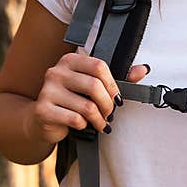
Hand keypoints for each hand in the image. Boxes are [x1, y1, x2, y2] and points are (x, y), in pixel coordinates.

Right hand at [28, 54, 149, 144]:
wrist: (42, 118)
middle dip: (108, 104)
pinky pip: (75, 119)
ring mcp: (47, 91)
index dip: (113, 85)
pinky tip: (83, 125)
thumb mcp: (93, 86)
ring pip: (87, 106)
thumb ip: (119, 77)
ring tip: (100, 122)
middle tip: (110, 113)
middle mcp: (56, 72)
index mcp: (70, 60)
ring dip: (99, 119)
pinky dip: (85, 125)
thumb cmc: (72, 100)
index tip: (117, 97)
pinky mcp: (43, 110)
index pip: (99, 66)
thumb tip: (143, 69)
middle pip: (94, 86)